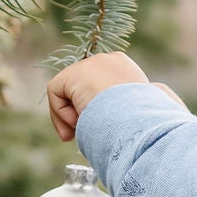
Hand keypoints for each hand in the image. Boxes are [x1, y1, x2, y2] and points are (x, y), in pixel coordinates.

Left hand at [46, 52, 160, 141]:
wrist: (139, 122)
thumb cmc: (141, 124)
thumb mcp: (138, 112)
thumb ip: (125, 106)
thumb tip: (122, 115)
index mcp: (126, 68)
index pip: (101, 84)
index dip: (94, 107)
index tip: (97, 129)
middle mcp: (109, 60)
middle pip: (82, 86)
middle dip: (78, 112)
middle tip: (77, 136)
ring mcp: (91, 64)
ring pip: (67, 90)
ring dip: (69, 116)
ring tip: (79, 133)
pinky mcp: (74, 73)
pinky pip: (56, 91)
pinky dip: (60, 112)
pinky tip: (77, 123)